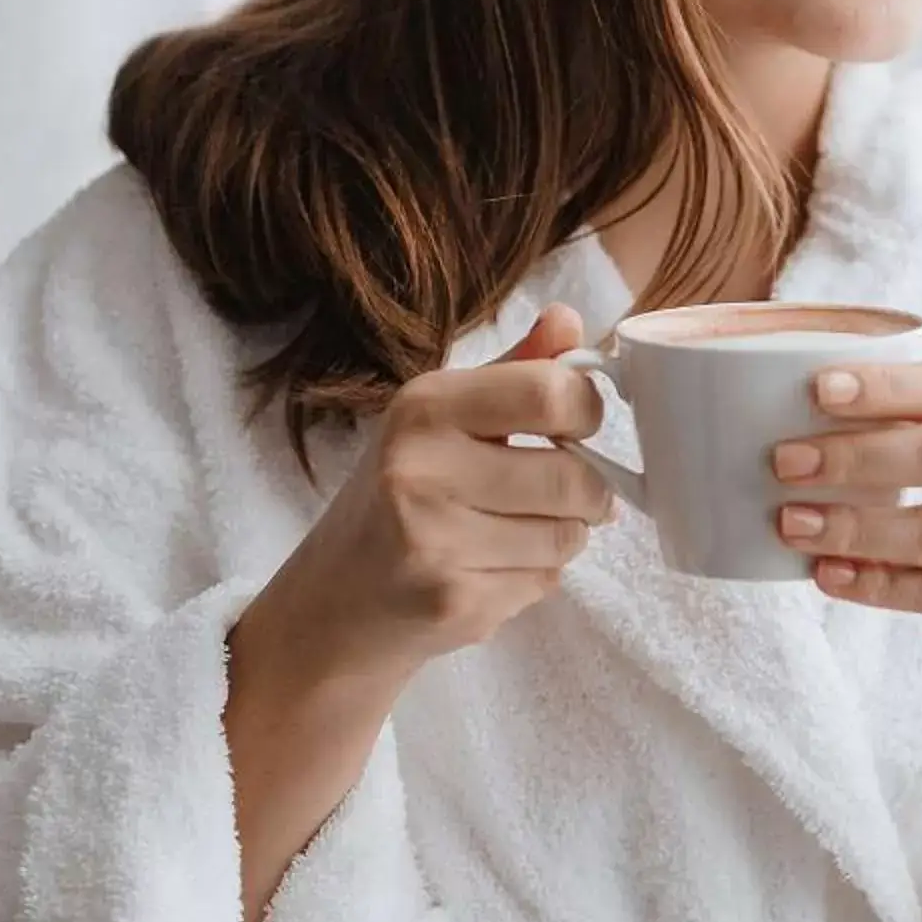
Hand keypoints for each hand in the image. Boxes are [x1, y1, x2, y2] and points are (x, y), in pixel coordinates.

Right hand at [236, 302, 615, 695]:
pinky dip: (536, 575)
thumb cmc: (399, 496)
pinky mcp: (453, 601)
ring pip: (569, 534)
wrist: (334, 600)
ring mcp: (434, 540)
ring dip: (564, 535)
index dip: (586, 411)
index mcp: (424, 407)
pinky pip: (547, 580)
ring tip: (518, 530)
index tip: (576, 426)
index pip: (550, 392)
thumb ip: (515, 371)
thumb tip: (570, 320)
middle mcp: (421, 468)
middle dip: (588, 490)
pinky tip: (491, 569)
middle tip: (562, 492)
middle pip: (573, 476)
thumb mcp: (442, 419)